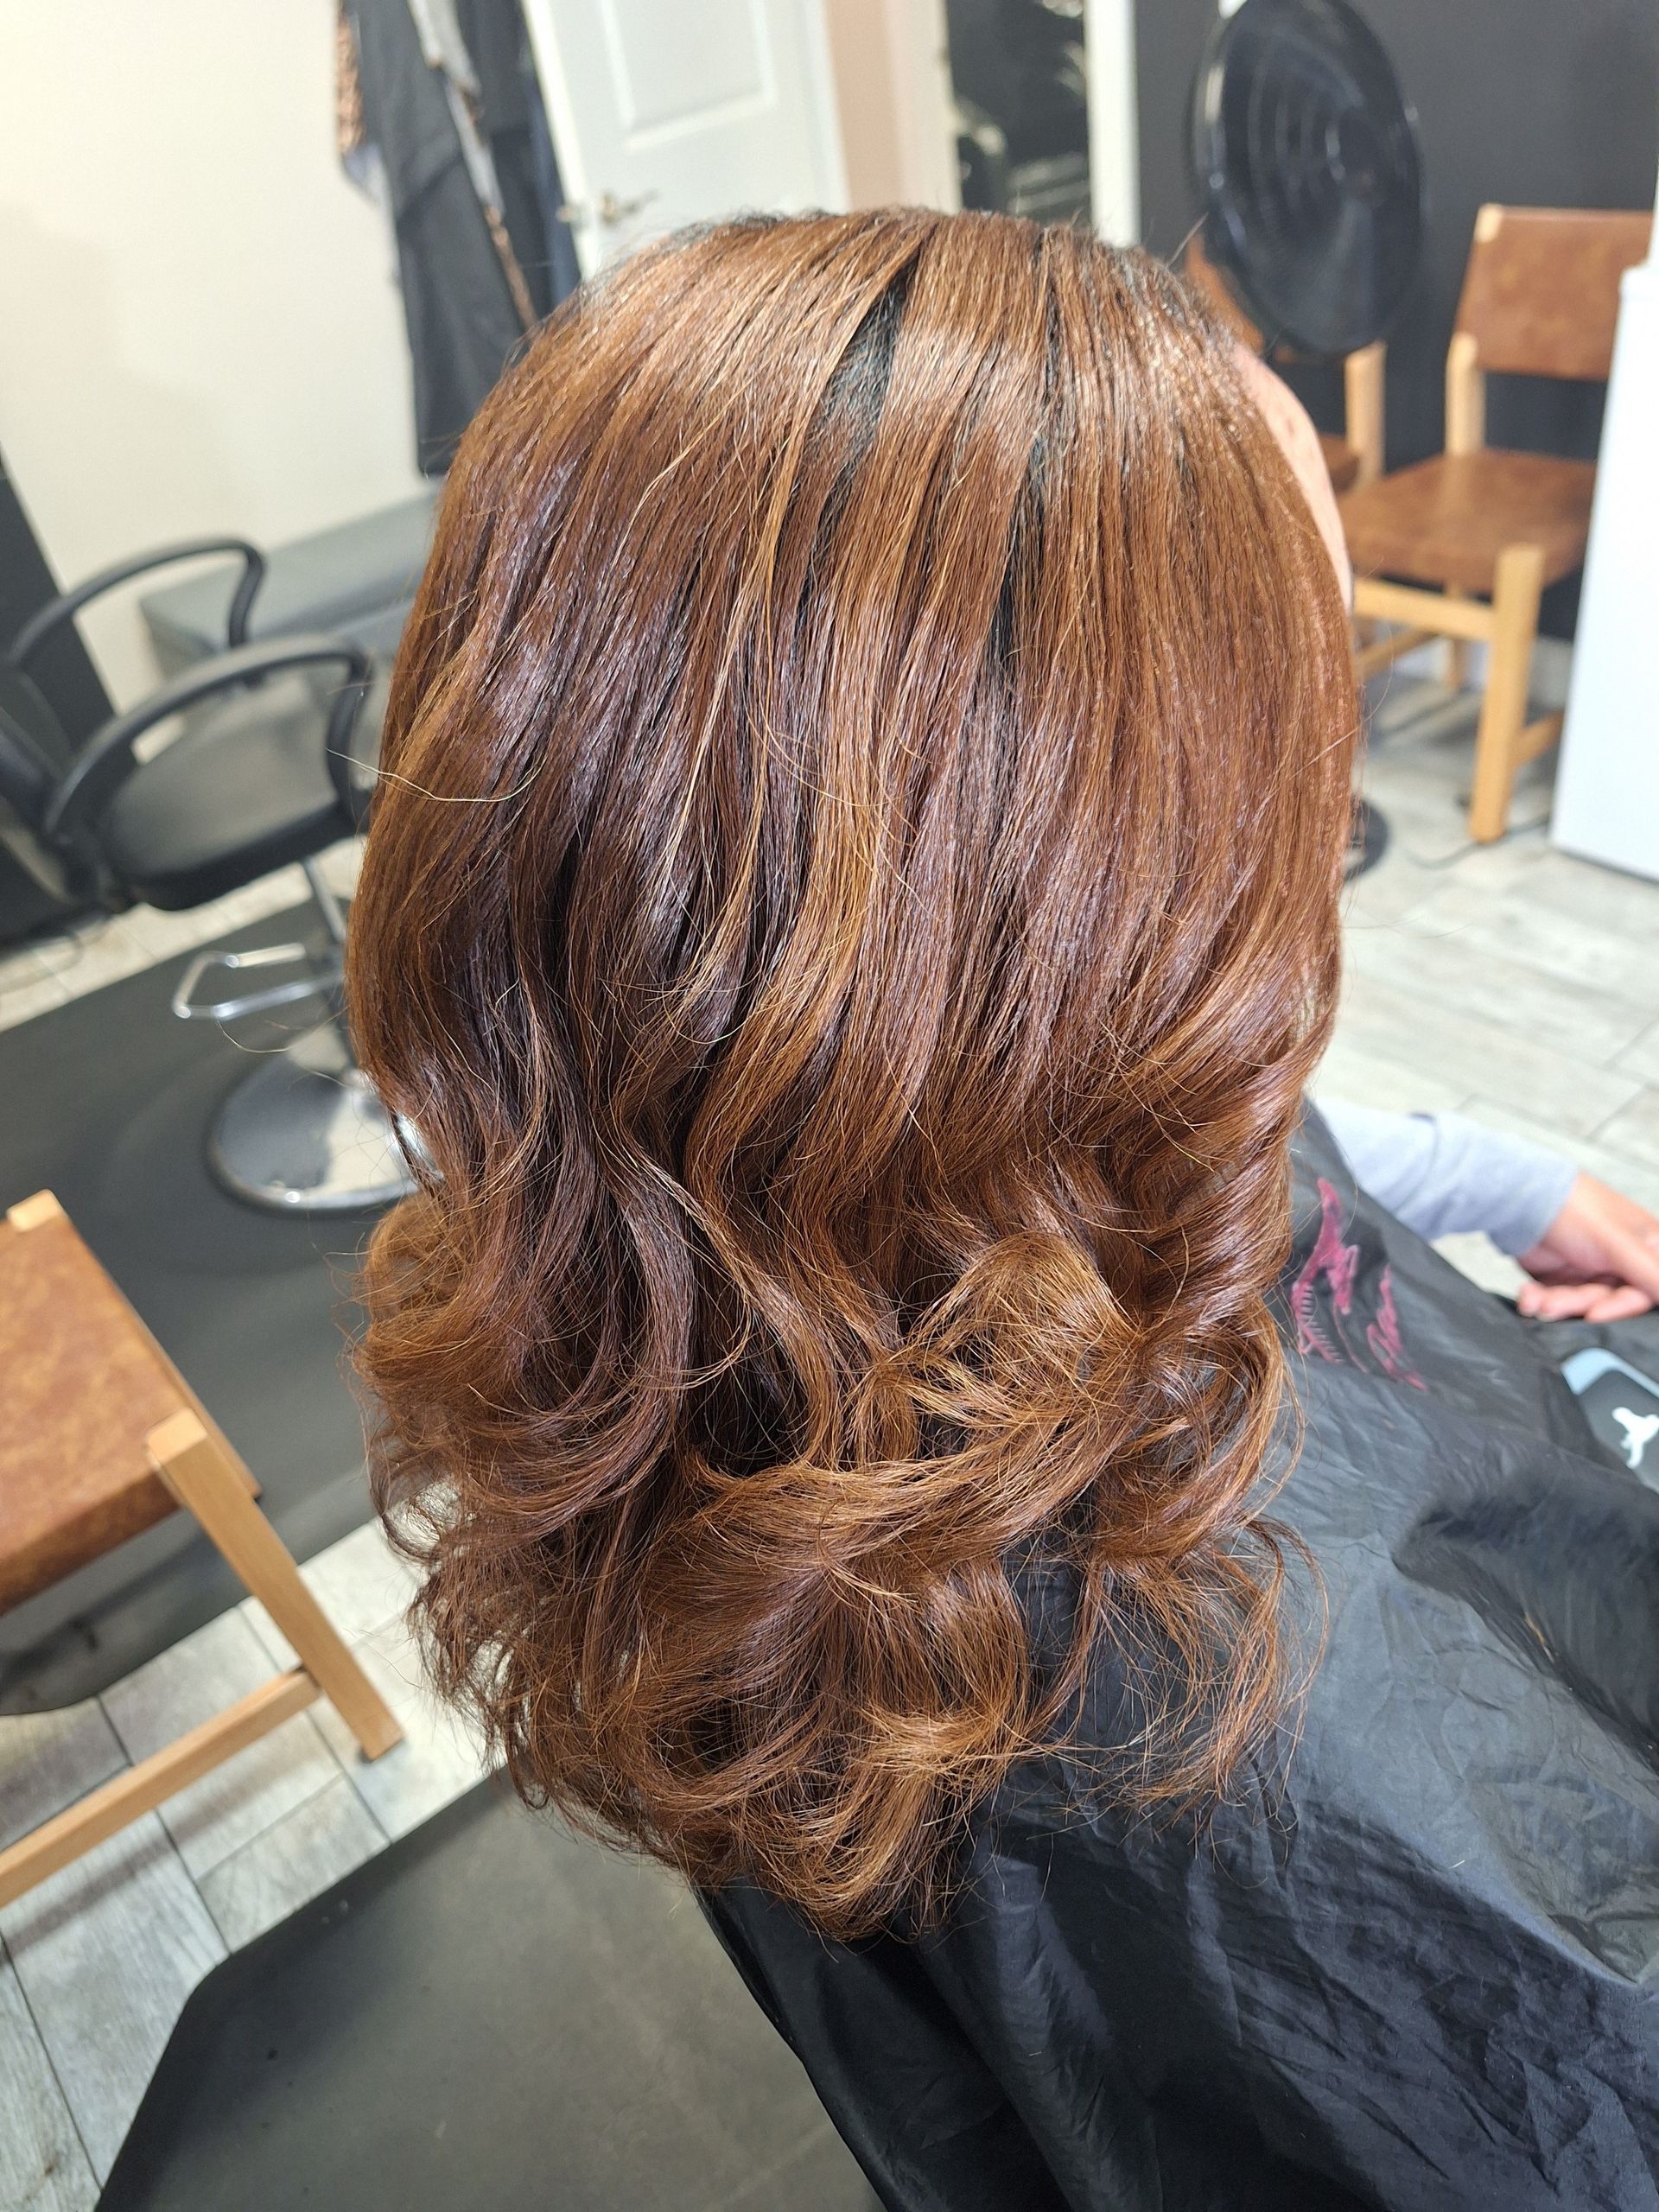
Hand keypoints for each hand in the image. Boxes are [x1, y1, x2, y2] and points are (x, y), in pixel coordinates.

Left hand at [1515, 1173, 1658, 1321]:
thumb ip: (1653, 1275)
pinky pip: (1555, 1300)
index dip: (1620, 1306)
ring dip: (1554, 1303)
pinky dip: (1538, 1299)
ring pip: (1579, 1303)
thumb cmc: (1575, 1207)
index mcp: (1647, 1248)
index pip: (1645, 1292)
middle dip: (1577, 1304)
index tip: (1595, 1314)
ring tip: (1537, 1300)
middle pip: (1608, 1301)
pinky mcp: (1562, 1278)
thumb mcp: (1620, 1243)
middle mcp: (1621, 1262)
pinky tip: (1527, 1297)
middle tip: (1553, 1303)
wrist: (1520, 1197)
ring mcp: (1591, 1270)